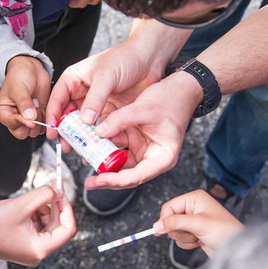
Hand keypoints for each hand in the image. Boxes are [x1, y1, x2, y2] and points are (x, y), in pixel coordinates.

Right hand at [0, 55, 50, 138]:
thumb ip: (24, 104)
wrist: (31, 69)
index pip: (11, 125)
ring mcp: (26, 119)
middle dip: (31, 123)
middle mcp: (13, 118)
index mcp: (2, 112)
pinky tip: (42, 107)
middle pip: (22, 133)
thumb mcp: (19, 88)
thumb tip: (29, 118)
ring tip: (37, 104)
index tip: (30, 116)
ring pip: (33, 132)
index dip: (22, 122)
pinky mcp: (37, 118)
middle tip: (34, 108)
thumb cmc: (19, 75)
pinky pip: (43, 127)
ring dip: (39, 120)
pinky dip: (46, 119)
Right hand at [0, 185, 75, 264]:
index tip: (61, 193)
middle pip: (58, 227)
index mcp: (40, 249)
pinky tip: (24, 207)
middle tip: (50, 189)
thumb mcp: (21, 205)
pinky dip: (34, 215)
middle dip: (54, 208)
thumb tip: (58, 190)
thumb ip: (43, 195)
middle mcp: (37, 254)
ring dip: (43, 210)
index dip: (67, 209)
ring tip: (30, 199)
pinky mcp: (22, 245)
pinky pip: (36, 228)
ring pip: (47, 226)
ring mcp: (30, 251)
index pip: (67, 229)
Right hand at [46, 19, 188, 139]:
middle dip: (67, 132)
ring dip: (83, 138)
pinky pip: (101, 128)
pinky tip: (99, 148)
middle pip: (68, 116)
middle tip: (67, 146)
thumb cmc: (125, 58)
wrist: (150, 59)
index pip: (57, 99)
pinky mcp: (110, 112)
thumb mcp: (106, 77)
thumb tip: (84, 121)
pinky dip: (99, 139)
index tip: (52, 132)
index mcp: (74, 79)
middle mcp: (83, 93)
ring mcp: (97, 104)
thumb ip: (94, 99)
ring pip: (84, 125)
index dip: (53, 116)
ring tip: (82, 151)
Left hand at [80, 74, 198, 189]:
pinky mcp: (136, 140)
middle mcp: (154, 157)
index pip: (138, 175)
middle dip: (108, 178)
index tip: (100, 180)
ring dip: (104, 163)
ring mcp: (144, 150)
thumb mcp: (144, 108)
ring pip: (121, 163)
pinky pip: (119, 148)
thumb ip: (121, 120)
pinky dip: (107, 147)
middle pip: (128, 175)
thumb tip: (98, 132)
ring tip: (86, 159)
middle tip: (89, 182)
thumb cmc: (172, 99)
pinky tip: (93, 145)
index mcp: (163, 157)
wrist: (181, 86)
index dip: (117, 180)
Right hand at [154, 190, 243, 257]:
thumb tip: (157, 225)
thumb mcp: (198, 224)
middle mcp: (193, 208)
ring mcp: (194, 221)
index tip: (161, 231)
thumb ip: (175, 223)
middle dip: (180, 230)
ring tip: (200, 237)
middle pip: (170, 220)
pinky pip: (181, 239)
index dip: (165, 219)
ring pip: (174, 231)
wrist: (237, 248)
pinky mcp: (195, 233)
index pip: (169, 207)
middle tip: (193, 232)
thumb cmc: (225, 231)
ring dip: (185, 238)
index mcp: (194, 198)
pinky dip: (188, 243)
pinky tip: (200, 241)